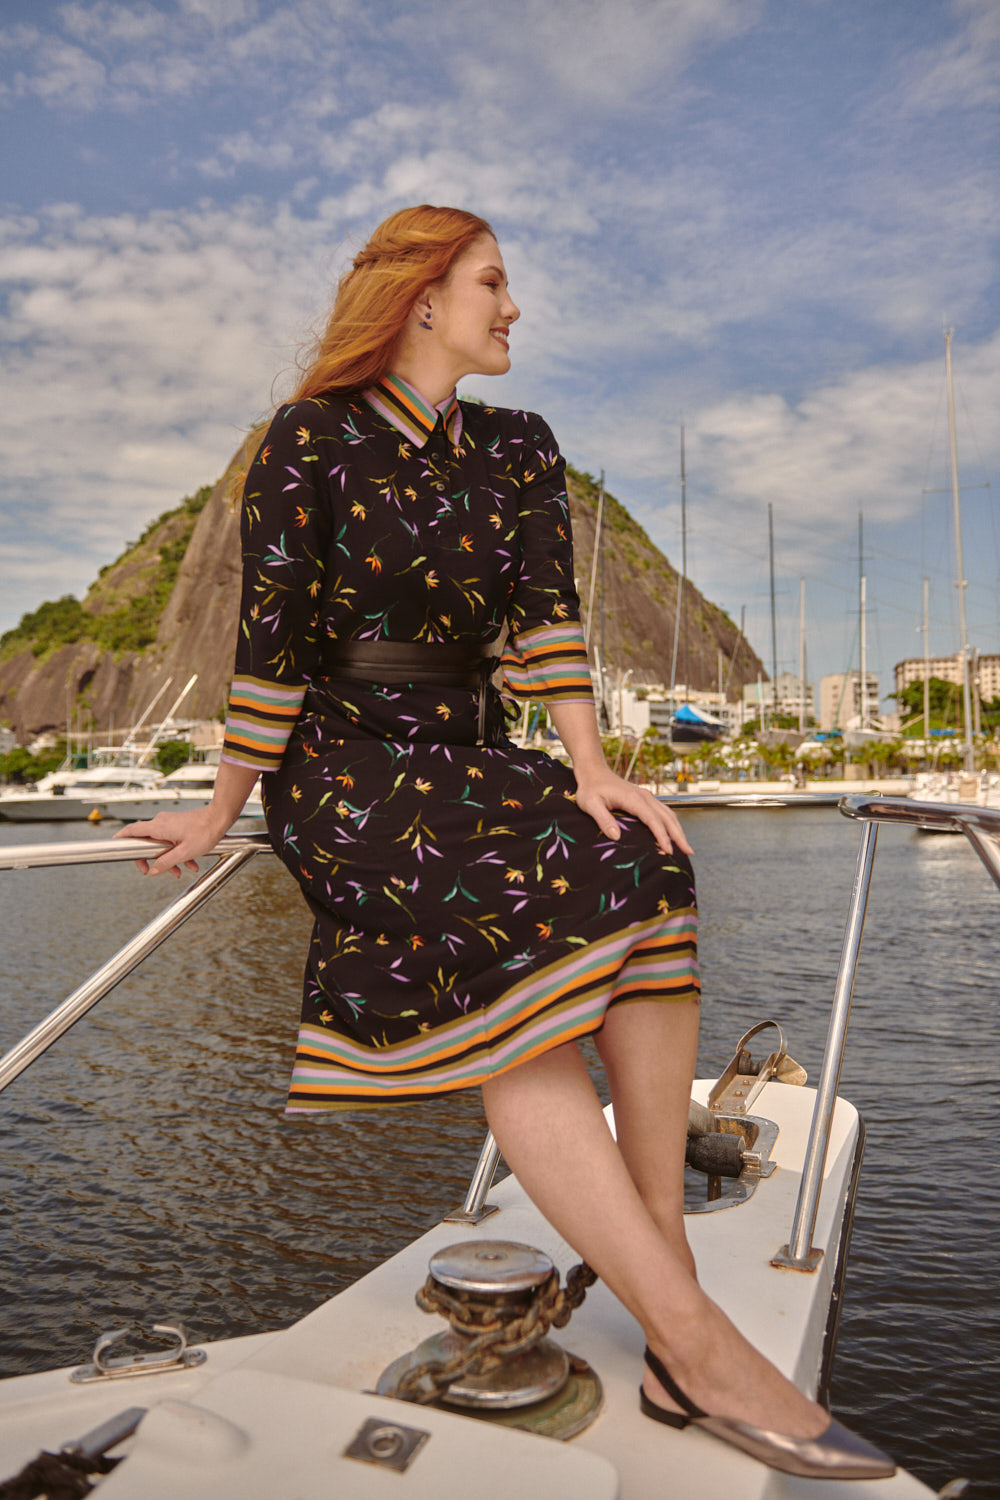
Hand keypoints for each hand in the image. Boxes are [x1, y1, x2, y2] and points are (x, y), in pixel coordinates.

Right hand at [113, 807, 228, 876]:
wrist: (220, 818)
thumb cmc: (204, 832)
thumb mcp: (184, 852)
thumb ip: (166, 863)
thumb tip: (152, 871)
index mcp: (158, 827)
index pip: (132, 830)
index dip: (121, 838)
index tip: (114, 846)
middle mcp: (161, 822)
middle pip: (146, 842)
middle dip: (151, 859)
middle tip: (153, 872)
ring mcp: (169, 823)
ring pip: (161, 844)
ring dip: (168, 859)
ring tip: (179, 872)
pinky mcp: (178, 825)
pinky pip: (171, 841)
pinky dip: (177, 852)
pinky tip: (190, 864)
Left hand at [573, 767, 692, 855]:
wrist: (594, 771)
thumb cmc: (590, 789)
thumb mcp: (590, 804)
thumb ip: (602, 819)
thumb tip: (617, 837)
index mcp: (633, 799)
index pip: (653, 820)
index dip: (662, 836)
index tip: (669, 851)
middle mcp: (644, 797)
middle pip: (668, 817)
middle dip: (679, 835)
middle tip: (688, 853)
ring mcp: (646, 797)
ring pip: (669, 814)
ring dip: (679, 830)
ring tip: (686, 848)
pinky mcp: (645, 799)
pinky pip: (663, 812)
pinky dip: (672, 824)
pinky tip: (674, 835)